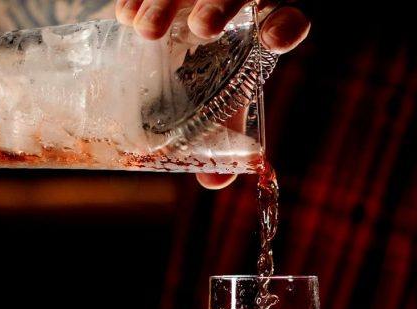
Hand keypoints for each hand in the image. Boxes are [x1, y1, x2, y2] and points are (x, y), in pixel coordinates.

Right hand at [115, 0, 308, 190]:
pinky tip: (123, 17)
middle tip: (201, 29)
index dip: (287, 26)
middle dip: (221, 5)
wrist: (189, 17)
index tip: (272, 39)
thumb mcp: (227, 90)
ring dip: (169, 2)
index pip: (292, 17)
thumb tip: (214, 183)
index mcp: (271, 22)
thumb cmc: (218, 60)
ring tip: (147, 31)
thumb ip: (225, 129)